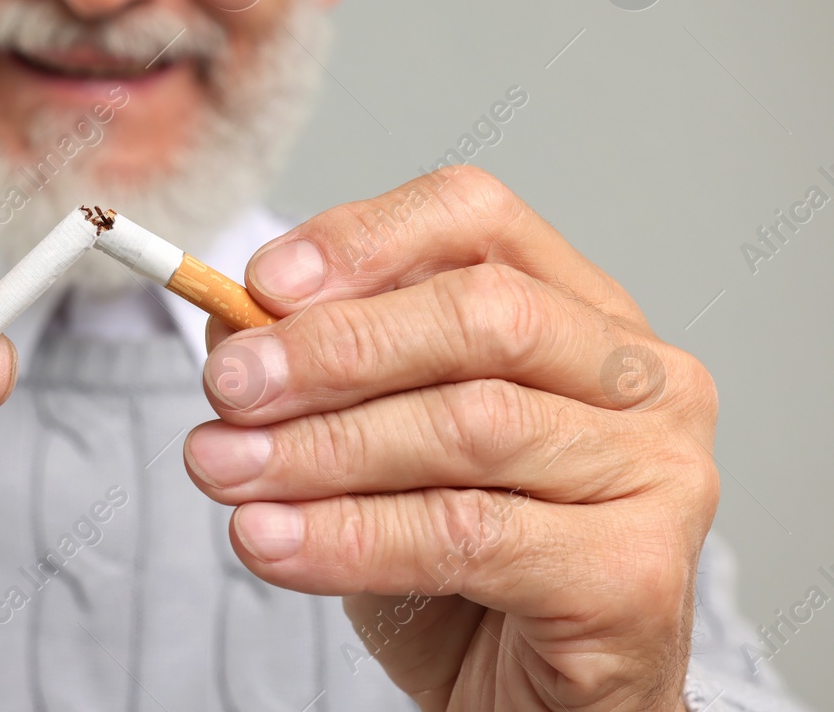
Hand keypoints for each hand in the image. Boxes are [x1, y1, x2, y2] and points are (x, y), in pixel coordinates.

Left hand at [184, 167, 717, 710]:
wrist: (531, 698)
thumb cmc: (460, 554)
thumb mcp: (376, 437)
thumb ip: (316, 367)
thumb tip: (234, 321)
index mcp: (579, 308)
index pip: (474, 217)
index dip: (363, 238)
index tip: (257, 284)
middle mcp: (640, 376)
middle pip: (482, 315)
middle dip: (333, 347)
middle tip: (227, 387)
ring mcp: (658, 473)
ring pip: (468, 426)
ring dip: (320, 448)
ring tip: (223, 468)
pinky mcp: (639, 574)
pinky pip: (468, 535)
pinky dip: (350, 536)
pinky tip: (271, 541)